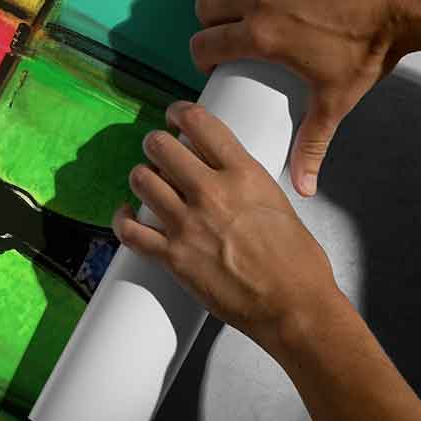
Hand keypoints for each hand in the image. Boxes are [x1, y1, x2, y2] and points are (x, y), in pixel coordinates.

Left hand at [113, 102, 339, 350]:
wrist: (295, 307)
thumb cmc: (297, 261)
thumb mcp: (276, 200)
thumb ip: (243, 179)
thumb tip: (222, 169)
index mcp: (242, 173)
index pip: (198, 121)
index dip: (178, 112)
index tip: (173, 117)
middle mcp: (211, 192)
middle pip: (159, 145)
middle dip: (156, 145)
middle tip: (159, 152)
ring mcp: (189, 224)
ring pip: (140, 179)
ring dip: (142, 179)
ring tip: (149, 184)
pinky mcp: (173, 257)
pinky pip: (129, 230)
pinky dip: (123, 220)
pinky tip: (128, 216)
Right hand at [191, 0, 418, 195]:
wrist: (404, 1)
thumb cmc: (369, 49)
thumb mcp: (337, 99)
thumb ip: (313, 142)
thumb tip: (302, 187)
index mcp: (259, 35)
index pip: (203, 43)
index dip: (204, 55)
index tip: (215, 58)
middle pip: (206, 5)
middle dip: (214, 20)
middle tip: (233, 27)